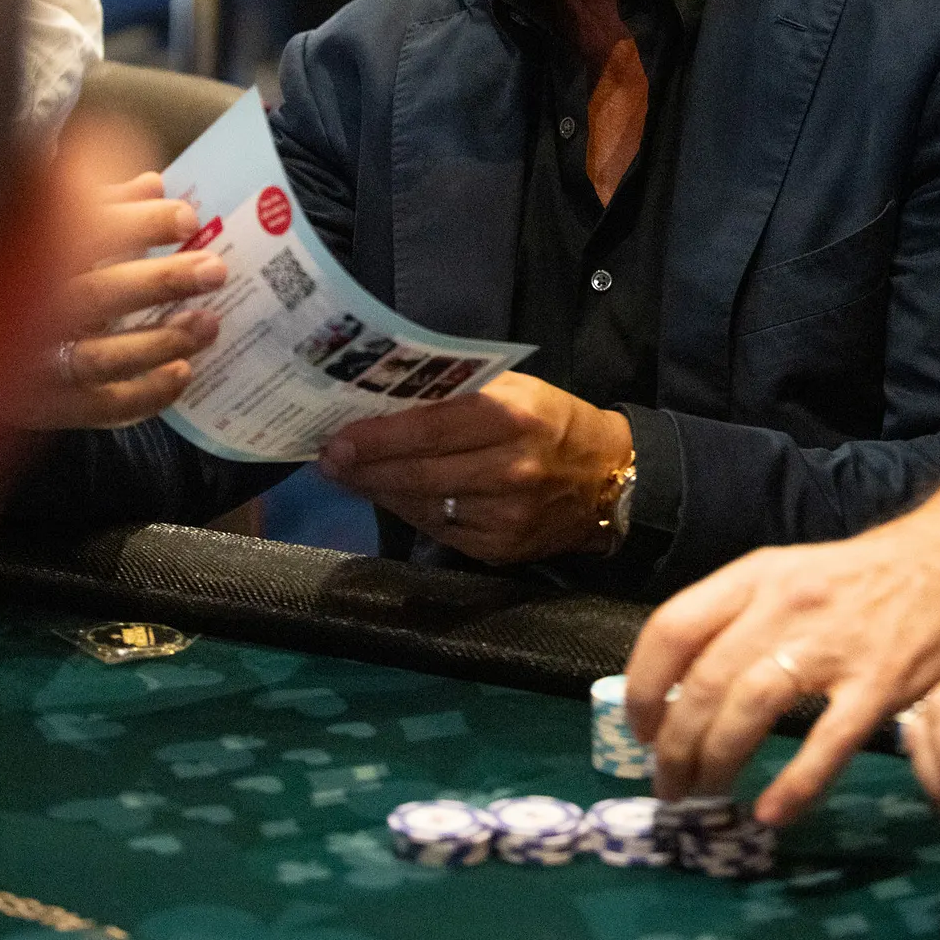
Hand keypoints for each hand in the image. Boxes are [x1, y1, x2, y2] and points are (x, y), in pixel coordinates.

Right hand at [15, 169, 225, 431]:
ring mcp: (31, 365)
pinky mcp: (43, 407)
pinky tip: (184, 371)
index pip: (80, 234)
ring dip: (161, 341)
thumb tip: (151, 185)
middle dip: (161, 282)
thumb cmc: (24, 271)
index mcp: (25, 257)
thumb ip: (99, 206)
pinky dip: (146, 394)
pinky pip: (98, 408)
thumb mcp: (49, 226)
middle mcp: (23, 313)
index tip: (186, 218)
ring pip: (98, 358)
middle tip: (214, 270)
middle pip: (96, 297)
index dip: (137, 225)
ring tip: (208, 323)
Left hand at [317, 371, 632, 565]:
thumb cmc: (553, 421)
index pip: (431, 429)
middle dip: (366, 468)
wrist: (610, 479)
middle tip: (329, 459)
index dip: (379, 437)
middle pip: (420, 473)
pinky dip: (411, 513)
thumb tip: (390, 402)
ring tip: (348, 476)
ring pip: (424, 505)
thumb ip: (461, 396)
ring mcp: (505, 516)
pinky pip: (440, 530)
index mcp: (513, 418)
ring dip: (379, 491)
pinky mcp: (500, 548)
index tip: (338, 437)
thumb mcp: (517, 390)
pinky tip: (390, 497)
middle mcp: (509, 469)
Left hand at [623, 472, 939, 824]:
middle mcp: (785, 604)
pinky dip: (794, 787)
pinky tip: (772, 814)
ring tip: (706, 798)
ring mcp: (834, 645)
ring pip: (749, 710)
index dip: (642, 686)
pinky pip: (826, 745)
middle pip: (703, 682)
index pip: (673, 627)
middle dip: (674, 747)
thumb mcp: (789, 573)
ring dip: (716, 764)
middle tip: (670, 786)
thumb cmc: (862, 574)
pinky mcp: (880, 684)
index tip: (640, 731)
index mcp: (757, 574)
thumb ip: (739, 617)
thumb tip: (678, 684)